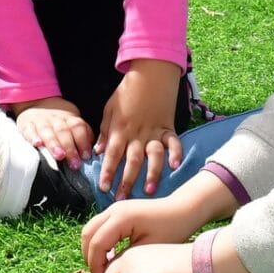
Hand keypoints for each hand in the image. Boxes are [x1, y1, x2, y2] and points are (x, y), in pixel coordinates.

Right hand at [13, 97, 92, 167]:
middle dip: (70, 148)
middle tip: (74, 163)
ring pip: (47, 131)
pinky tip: (37, 144)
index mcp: (69, 118)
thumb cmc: (58, 119)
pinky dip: (33, 136)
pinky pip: (29, 130)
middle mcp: (55, 119)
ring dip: (54, 144)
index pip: (78, 127)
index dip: (83, 141)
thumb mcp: (72, 121)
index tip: (86, 156)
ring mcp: (40, 121)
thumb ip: (83, 133)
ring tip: (59, 156)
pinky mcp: (26, 124)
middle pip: (64, 131)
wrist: (35, 102)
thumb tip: (93, 150)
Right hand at [80, 195, 201, 272]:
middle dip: (90, 257)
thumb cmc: (171, 230)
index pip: (96, 244)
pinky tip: (110, 257)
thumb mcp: (148, 249)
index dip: (95, 265)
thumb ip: (124, 259)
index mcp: (121, 218)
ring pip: (90, 229)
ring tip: (103, 268)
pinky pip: (99, 227)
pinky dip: (99, 242)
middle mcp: (113, 209)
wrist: (183, 210)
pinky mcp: (118, 211)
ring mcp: (114, 208)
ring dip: (93, 249)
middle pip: (87, 234)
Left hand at [95, 60, 184, 198]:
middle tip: (122, 199)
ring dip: (152, 174)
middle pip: (131, 161)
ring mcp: (154, 131)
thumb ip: (105, 131)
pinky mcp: (168, 128)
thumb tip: (97, 151)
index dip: (107, 172)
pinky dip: (176, 153)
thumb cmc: (127, 92)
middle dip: (126, 181)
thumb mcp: (109, 109)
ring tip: (149, 190)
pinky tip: (176, 166)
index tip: (103, 187)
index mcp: (120, 129)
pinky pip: (173, 143)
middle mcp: (137, 134)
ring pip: (152, 156)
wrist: (150, 74)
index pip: (111, 155)